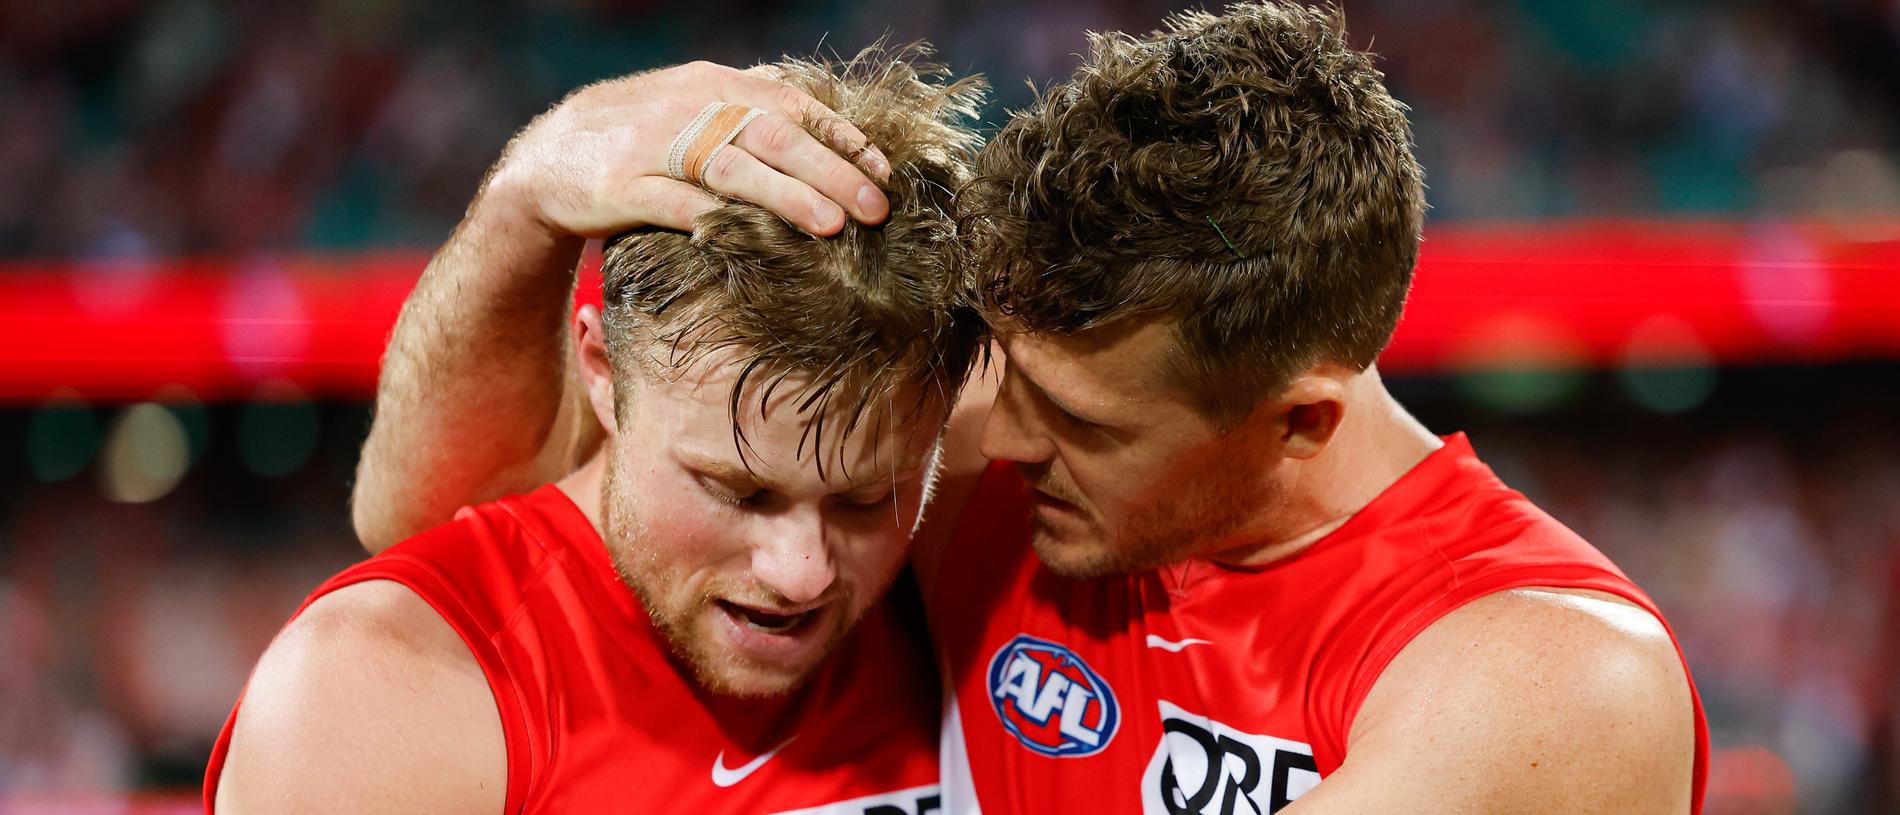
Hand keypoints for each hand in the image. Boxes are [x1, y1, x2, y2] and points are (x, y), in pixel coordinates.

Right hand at [483, 60, 892, 238]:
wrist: (546, 158)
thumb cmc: (639, 137)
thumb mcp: (694, 106)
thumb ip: (749, 110)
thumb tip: (824, 125)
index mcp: (714, 85)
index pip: (792, 105)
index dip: (842, 137)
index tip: (884, 172)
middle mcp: (689, 108)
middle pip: (771, 135)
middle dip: (830, 171)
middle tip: (877, 208)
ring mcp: (653, 147)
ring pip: (731, 169)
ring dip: (786, 197)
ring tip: (832, 228)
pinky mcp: (622, 188)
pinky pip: (676, 206)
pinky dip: (716, 223)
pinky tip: (754, 242)